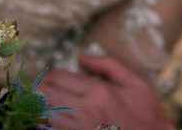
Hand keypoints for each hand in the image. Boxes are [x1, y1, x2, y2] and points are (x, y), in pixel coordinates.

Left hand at [41, 55, 174, 129]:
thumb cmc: (147, 116)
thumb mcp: (136, 83)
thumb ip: (108, 65)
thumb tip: (81, 58)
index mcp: (97, 92)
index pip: (57, 76)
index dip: (48, 75)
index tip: (47, 76)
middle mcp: (84, 111)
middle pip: (44, 94)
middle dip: (37, 89)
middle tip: (34, 88)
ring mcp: (78, 129)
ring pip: (42, 115)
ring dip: (37, 108)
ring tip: (36, 103)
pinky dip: (45, 124)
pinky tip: (48, 119)